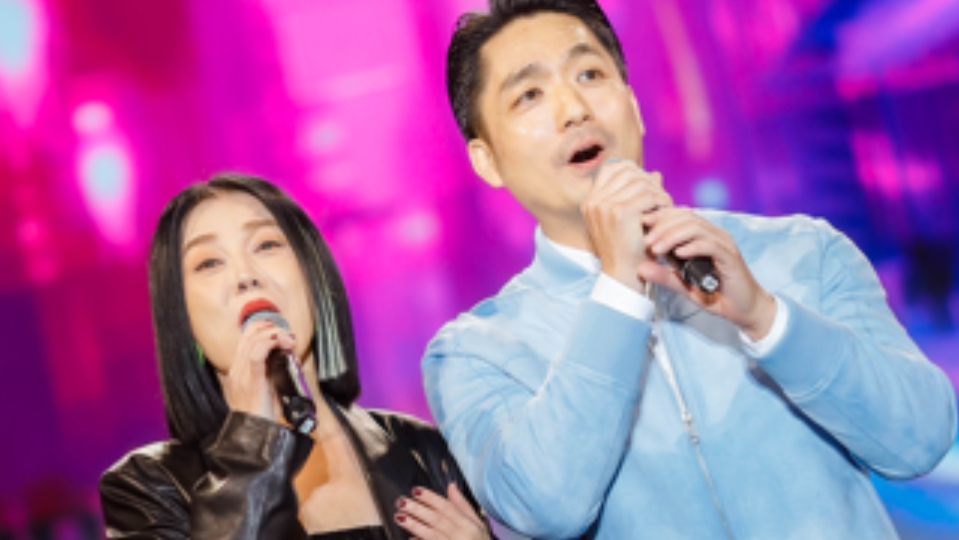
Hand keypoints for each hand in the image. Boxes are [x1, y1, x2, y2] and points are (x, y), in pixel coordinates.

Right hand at [220, 320, 295, 421]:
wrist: (254, 434)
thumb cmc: (263, 414)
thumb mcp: (270, 387)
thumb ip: (276, 371)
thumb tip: (292, 356)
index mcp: (239, 370)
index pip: (246, 338)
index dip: (263, 329)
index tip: (281, 332)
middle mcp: (237, 369)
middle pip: (248, 334)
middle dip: (271, 328)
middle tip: (288, 335)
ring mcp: (241, 375)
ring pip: (252, 340)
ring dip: (274, 334)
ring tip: (288, 339)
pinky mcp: (250, 382)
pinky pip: (255, 355)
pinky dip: (268, 343)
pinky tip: (279, 343)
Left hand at [394, 483, 490, 539]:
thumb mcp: (478, 523)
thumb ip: (463, 505)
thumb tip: (452, 486)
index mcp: (470, 525)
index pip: (448, 508)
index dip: (431, 499)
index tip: (416, 490)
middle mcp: (462, 537)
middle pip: (438, 521)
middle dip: (418, 510)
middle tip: (402, 501)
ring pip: (432, 536)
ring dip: (415, 526)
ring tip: (400, 517)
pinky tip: (410, 539)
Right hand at [581, 160, 672, 292]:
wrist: (624, 275)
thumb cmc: (628, 249)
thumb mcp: (628, 219)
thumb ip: (638, 194)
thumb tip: (656, 174)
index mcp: (590, 202)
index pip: (611, 168)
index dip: (633, 171)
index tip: (648, 184)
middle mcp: (594, 201)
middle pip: (627, 171)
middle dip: (648, 180)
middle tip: (660, 196)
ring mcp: (605, 206)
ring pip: (640, 182)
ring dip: (657, 191)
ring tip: (665, 205)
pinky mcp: (620, 212)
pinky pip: (649, 195)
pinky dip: (662, 202)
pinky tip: (666, 212)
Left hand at [641, 207, 776, 339]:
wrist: (744, 310)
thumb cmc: (715, 294)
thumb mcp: (683, 285)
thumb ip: (664, 276)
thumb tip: (640, 268)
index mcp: (703, 236)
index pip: (681, 215)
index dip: (661, 215)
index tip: (642, 223)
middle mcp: (715, 235)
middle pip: (686, 217)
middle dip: (662, 226)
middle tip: (646, 241)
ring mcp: (724, 245)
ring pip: (696, 228)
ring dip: (673, 236)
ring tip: (657, 249)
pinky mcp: (731, 258)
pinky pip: (711, 245)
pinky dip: (693, 247)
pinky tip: (678, 254)